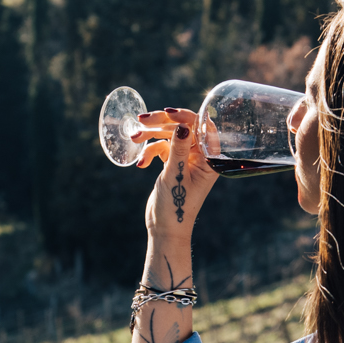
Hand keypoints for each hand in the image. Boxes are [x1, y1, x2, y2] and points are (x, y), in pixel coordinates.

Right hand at [135, 108, 217, 239]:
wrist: (164, 228)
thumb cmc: (175, 206)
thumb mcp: (175, 175)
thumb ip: (178, 149)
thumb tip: (182, 125)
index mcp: (209, 159)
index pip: (202, 128)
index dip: (186, 117)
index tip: (167, 113)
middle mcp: (200, 157)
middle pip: (183, 128)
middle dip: (162, 123)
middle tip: (142, 120)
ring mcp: (186, 159)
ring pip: (170, 136)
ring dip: (151, 136)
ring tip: (134, 137)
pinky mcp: (173, 163)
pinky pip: (162, 147)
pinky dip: (150, 152)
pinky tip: (141, 164)